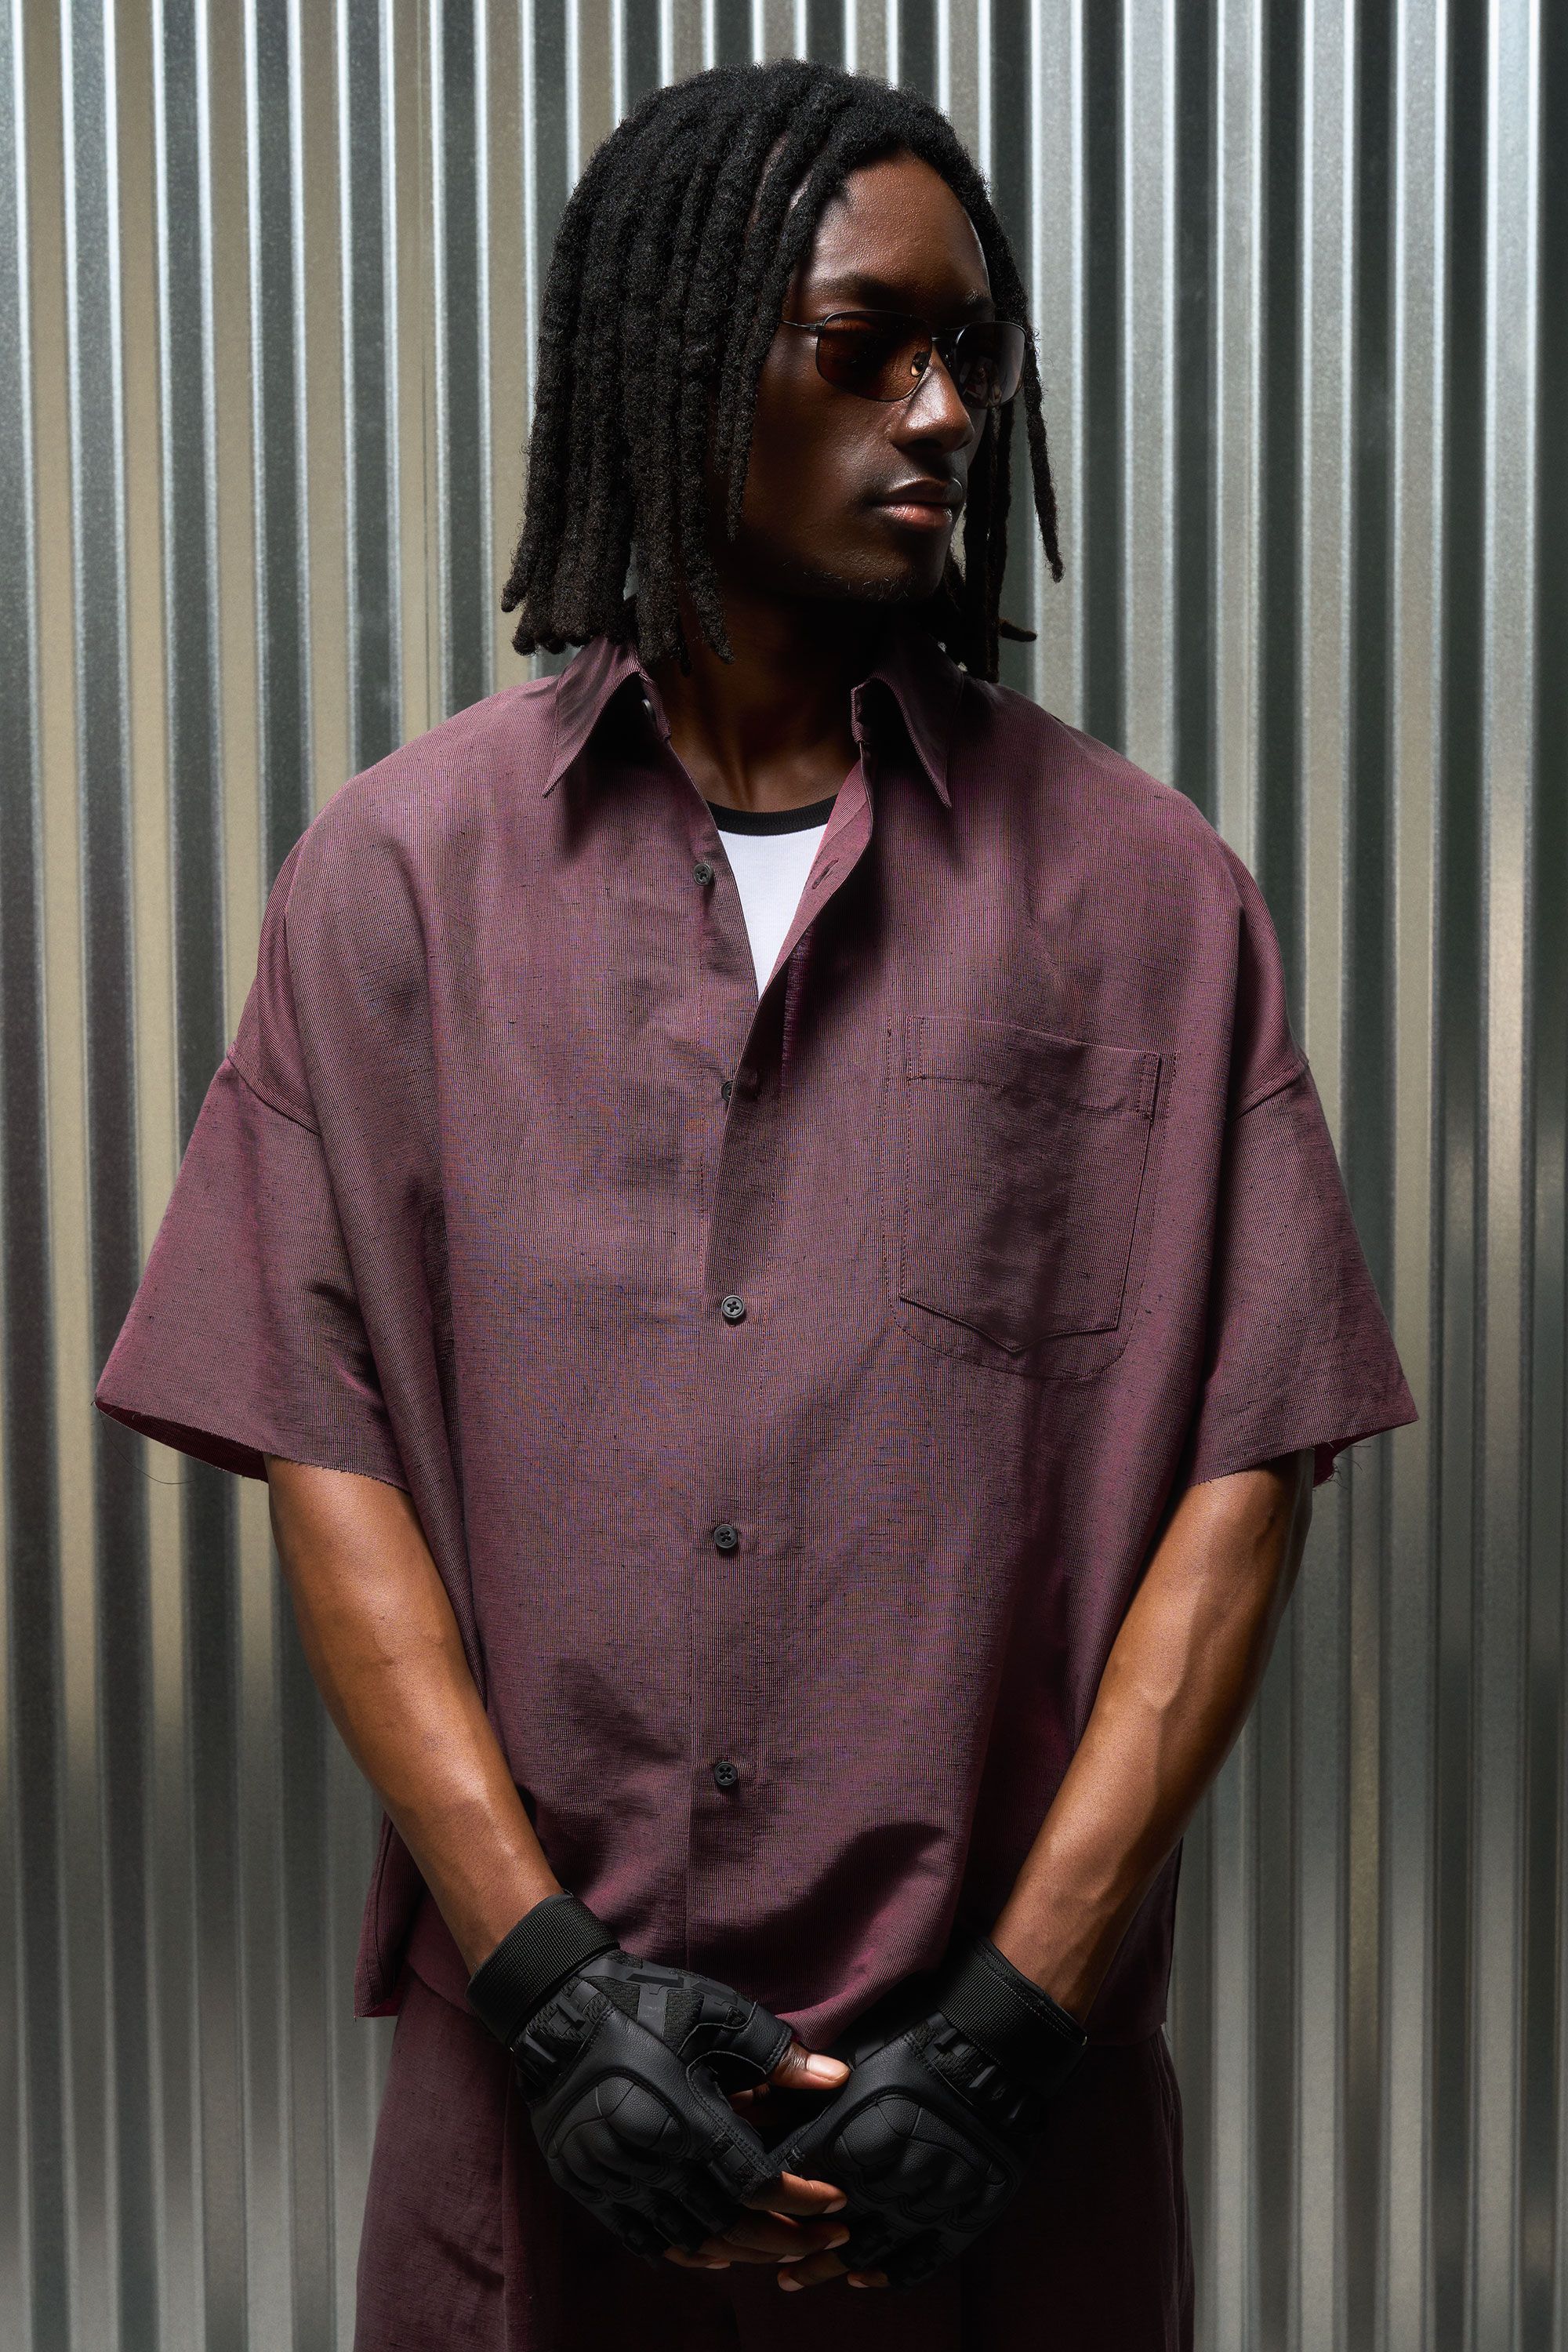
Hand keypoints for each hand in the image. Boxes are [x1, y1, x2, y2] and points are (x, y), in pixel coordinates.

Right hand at [470, 1891, 852, 2266]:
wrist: (557, 2005)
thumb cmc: (643, 2000)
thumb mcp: (716, 2013)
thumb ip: (777, 2052)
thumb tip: (836, 2079)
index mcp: (683, 2119)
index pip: (756, 2183)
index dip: (802, 2198)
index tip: (836, 2198)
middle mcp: (647, 2161)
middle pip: (728, 2226)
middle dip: (784, 2238)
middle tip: (825, 2237)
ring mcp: (612, 2179)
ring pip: (689, 2241)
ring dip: (741, 2251)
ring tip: (781, 2246)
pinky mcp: (587, 2185)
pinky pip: (644, 2238)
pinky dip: (687, 2252)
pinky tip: (718, 2252)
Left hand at [765, 1934, 1087, 2290]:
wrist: (994, 2043)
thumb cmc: (917, 2037)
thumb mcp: (852, 2058)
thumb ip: (811, 2096)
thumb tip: (762, 2108)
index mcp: (851, 2139)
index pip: (793, 2178)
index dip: (768, 2193)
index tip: (747, 2202)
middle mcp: (886, 2180)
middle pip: (824, 2225)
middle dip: (791, 2242)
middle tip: (769, 2259)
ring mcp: (927, 2201)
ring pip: (866, 2251)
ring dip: (827, 2266)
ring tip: (798, 2278)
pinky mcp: (965, 2214)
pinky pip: (920, 2261)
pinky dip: (888, 2274)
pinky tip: (864, 2278)